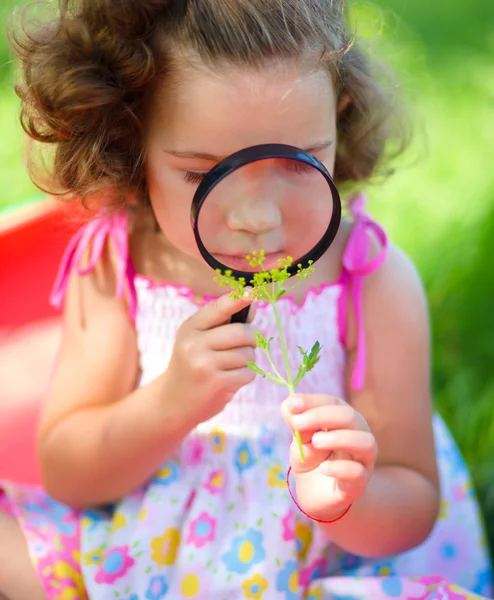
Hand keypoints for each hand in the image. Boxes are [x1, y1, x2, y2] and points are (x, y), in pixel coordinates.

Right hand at [163, 291, 256, 425]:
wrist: (173, 400)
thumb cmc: (192, 362)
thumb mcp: (198, 338)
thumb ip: (224, 321)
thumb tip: (253, 304)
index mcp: (190, 328)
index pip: (218, 309)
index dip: (238, 300)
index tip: (252, 293)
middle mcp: (195, 345)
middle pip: (242, 333)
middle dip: (253, 337)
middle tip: (250, 342)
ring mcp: (205, 366)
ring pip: (248, 354)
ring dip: (248, 359)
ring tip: (233, 364)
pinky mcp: (218, 385)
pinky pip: (249, 372)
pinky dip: (247, 374)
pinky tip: (232, 378)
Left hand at [281, 394, 376, 520]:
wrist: (316, 495)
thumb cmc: (311, 459)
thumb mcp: (300, 440)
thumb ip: (297, 423)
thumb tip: (290, 404)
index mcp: (342, 419)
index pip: (333, 402)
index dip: (313, 401)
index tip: (293, 404)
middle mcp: (358, 434)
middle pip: (350, 417)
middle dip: (323, 416)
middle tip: (297, 423)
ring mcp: (362, 459)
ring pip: (365, 442)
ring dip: (339, 438)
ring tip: (315, 442)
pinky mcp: (359, 483)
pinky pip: (358, 472)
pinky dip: (340, 468)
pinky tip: (323, 468)